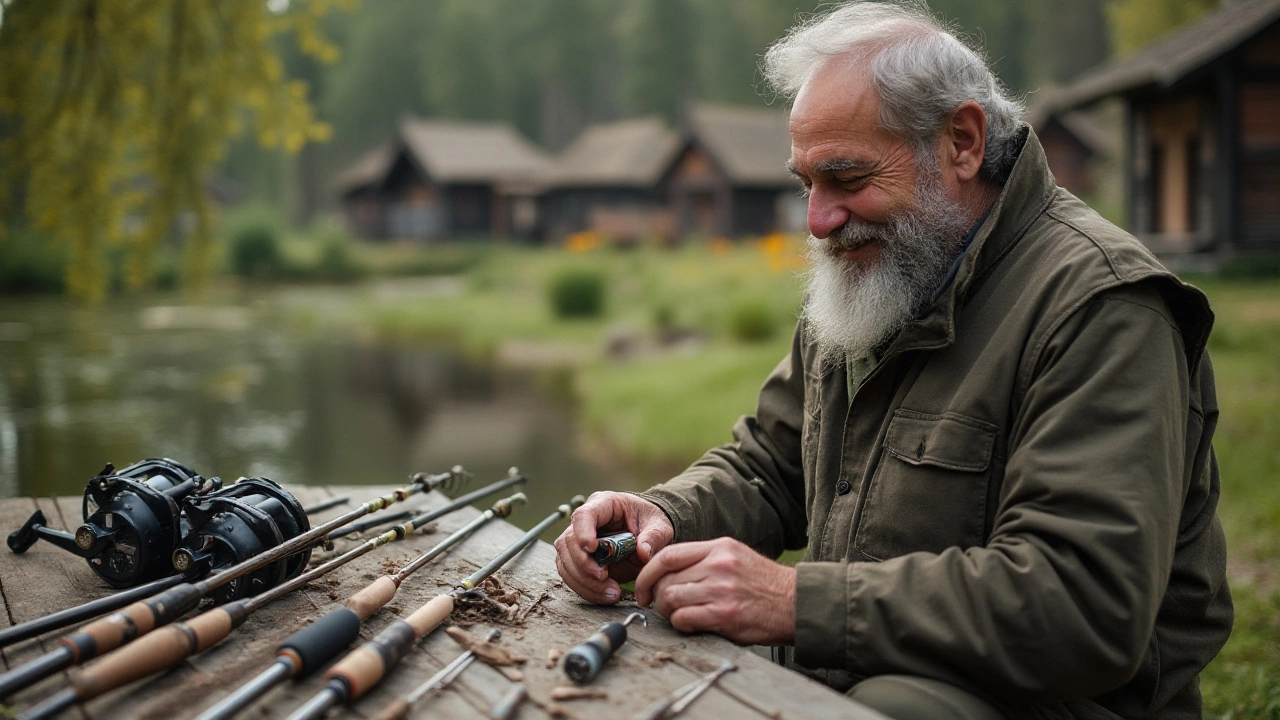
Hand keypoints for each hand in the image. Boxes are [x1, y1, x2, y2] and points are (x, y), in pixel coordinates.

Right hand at [554, 491, 673, 603]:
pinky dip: (586, 589)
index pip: (583, 515)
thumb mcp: (659, 526)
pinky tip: (605, 595)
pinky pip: (572, 576)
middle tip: (604, 577)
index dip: (583, 532)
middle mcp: (585, 522)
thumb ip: (653, 537)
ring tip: (610, 593)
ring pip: (565, 561)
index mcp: (603, 504)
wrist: (648, 533)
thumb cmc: (650, 523)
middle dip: (583, 564)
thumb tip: (643, 552)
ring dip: (584, 581)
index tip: (593, 549)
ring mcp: (579, 541)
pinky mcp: (580, 559)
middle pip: (568, 541)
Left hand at [635, 537, 794, 645]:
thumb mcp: (736, 557)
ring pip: (670, 598)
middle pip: (665, 579)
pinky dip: (679, 624)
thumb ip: (705, 560)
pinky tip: (689, 624)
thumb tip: (668, 573)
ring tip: (676, 615)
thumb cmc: (765, 584)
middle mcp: (718, 565)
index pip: (668, 555)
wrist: (796, 603)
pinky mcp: (724, 614)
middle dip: (655, 595)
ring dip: (666, 611)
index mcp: (719, 548)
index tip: (642, 586)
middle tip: (659, 605)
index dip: (647, 572)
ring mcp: (721, 590)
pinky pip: (684, 618)